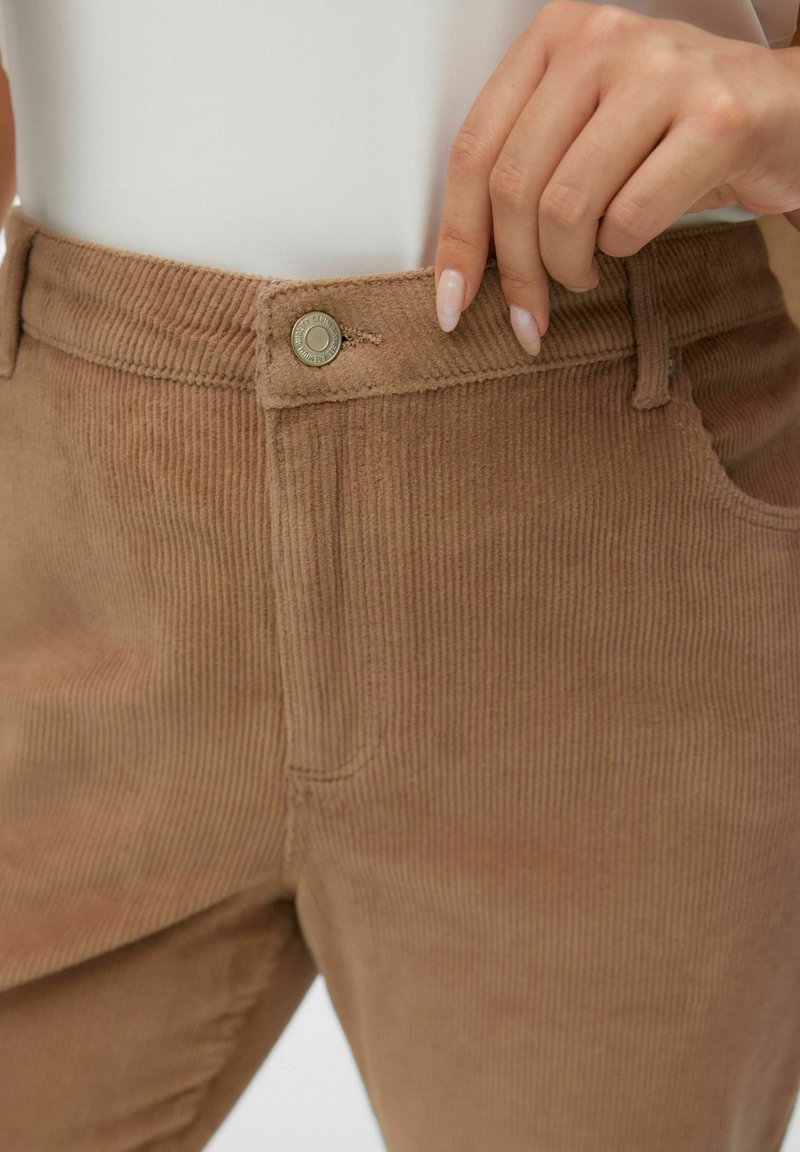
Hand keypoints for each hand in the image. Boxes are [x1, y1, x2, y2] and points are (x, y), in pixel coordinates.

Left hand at [434, 0, 799, 353]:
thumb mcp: (585, 126)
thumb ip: (525, 168)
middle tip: (529, 314)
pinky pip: (630, 218)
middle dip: (516, 274)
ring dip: (568, 267)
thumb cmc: (673, 129)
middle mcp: (601, 41)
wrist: (785, 110)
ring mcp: (660, 73)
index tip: (452, 303)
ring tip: (585, 273)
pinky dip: (621, 251)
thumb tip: (464, 265)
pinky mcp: (714, 119)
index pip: (474, 151)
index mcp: (555, 36)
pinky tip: (629, 243)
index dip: (457, 239)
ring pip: (567, 208)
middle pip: (515, 188)